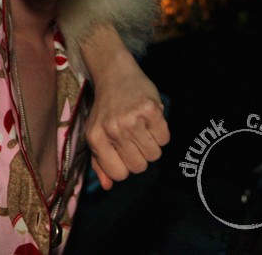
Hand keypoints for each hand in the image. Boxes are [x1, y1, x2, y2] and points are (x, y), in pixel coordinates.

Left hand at [81, 25, 169, 189]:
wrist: (114, 74)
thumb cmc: (106, 108)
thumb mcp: (96, 133)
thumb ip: (99, 162)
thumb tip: (107, 186)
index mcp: (96, 138)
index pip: (119, 174)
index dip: (126, 166)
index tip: (124, 153)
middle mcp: (112, 129)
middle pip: (139, 167)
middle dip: (140, 156)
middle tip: (134, 138)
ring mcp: (132, 119)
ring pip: (154, 154)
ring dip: (152, 144)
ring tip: (142, 128)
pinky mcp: (150, 109)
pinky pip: (165, 138)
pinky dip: (161, 132)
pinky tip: (150, 120)